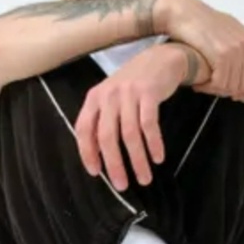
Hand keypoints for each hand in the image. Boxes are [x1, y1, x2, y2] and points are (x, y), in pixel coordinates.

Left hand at [74, 44, 184, 190]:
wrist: (160, 59)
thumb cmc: (132, 85)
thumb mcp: (111, 98)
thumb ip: (103, 120)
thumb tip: (100, 156)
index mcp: (94, 98)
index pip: (84, 129)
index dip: (87, 153)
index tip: (95, 173)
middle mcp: (108, 95)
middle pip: (107, 136)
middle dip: (114, 164)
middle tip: (122, 185)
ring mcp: (128, 93)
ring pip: (130, 134)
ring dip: (138, 160)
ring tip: (145, 178)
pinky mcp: (149, 93)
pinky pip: (150, 125)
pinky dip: (154, 144)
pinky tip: (158, 158)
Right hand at [163, 0, 243, 97]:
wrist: (184, 13)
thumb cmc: (205, 20)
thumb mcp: (232, 25)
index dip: (243, 88)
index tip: (229, 91)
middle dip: (228, 91)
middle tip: (212, 89)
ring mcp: (235, 50)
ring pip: (231, 86)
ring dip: (216, 91)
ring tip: (203, 86)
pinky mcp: (222, 55)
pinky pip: (220, 83)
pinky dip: (208, 88)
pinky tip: (198, 85)